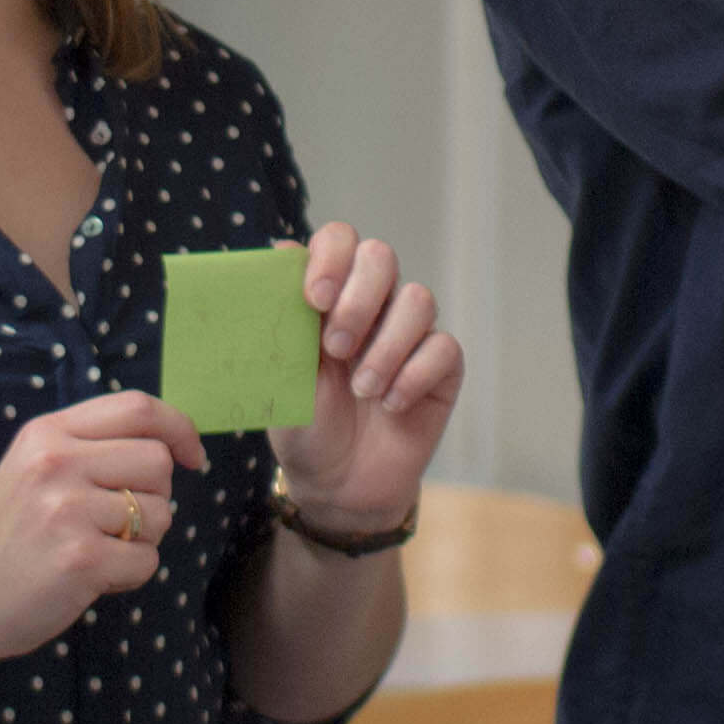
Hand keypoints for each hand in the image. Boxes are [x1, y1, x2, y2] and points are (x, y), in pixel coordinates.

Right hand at [0, 394, 207, 665]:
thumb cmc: (11, 535)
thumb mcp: (35, 468)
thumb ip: (90, 446)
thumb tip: (172, 444)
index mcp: (47, 433)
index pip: (137, 407)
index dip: (179, 429)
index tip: (192, 457)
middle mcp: (56, 462)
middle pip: (158, 462)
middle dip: (154, 497)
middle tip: (115, 524)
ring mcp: (67, 510)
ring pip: (161, 514)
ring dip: (141, 540)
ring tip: (95, 550)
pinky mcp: (81, 558)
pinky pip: (148, 560)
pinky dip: (129, 576)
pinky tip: (91, 579)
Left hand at [276, 222, 462, 533]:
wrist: (336, 483)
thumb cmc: (303, 424)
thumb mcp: (281, 374)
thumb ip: (283, 318)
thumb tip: (280, 253)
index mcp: (329, 294)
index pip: (339, 240)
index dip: (331, 258)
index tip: (314, 299)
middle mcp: (372, 304)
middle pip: (381, 256)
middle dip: (359, 299)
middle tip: (335, 348)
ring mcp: (409, 333)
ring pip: (418, 299)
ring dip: (385, 347)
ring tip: (362, 390)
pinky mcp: (441, 366)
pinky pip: (443, 347)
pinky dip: (414, 376)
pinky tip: (391, 406)